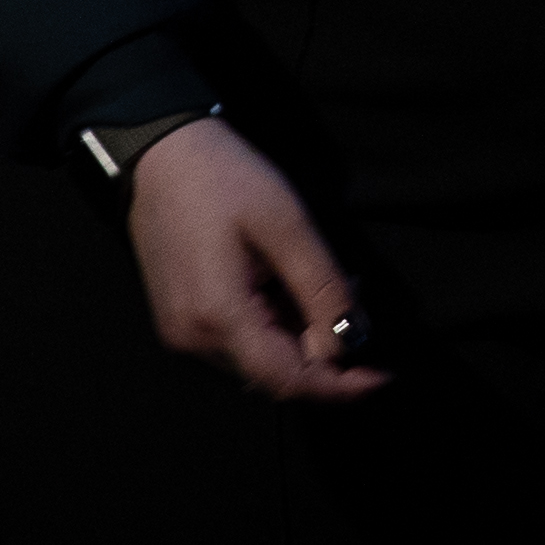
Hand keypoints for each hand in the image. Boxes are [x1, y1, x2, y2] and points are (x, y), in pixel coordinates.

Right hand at [123, 119, 384, 402]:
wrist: (162, 157)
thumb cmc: (225, 181)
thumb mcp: (288, 226)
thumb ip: (321, 289)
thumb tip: (352, 339)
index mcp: (218, 317)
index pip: (287, 381)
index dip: (338, 387)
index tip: (382, 377)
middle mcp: (193, 339)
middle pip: (274, 373)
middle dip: (325, 350)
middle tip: (355, 298)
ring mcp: (182, 332)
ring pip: (258, 359)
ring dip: (302, 336)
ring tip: (328, 284)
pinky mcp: (182, 319)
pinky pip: (239, 341)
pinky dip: (276, 326)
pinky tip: (293, 285)